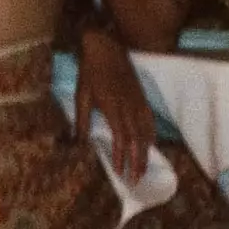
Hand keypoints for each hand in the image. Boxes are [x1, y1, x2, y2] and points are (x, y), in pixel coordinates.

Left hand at [75, 26, 157, 178]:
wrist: (107, 48)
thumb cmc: (90, 72)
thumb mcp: (81, 95)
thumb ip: (80, 120)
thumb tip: (77, 142)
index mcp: (114, 108)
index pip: (121, 138)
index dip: (122, 157)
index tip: (120, 173)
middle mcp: (130, 108)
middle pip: (137, 140)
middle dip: (137, 162)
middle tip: (135, 180)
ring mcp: (139, 103)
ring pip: (146, 133)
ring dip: (145, 153)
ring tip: (142, 169)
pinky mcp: (143, 99)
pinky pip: (150, 122)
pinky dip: (151, 137)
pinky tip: (149, 146)